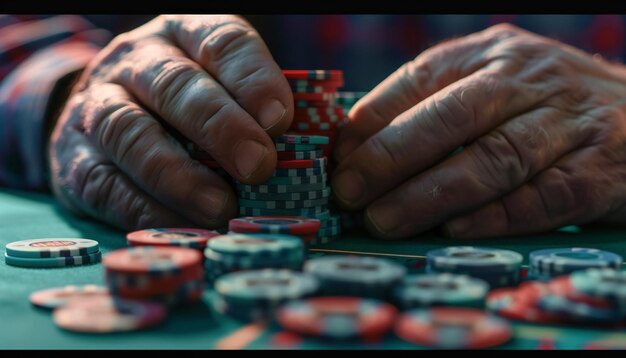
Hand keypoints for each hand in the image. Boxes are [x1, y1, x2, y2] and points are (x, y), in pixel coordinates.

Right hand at [49, 15, 292, 229]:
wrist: (103, 114)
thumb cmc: (186, 106)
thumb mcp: (223, 89)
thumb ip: (260, 115)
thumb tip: (306, 160)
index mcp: (186, 36)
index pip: (222, 44)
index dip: (253, 79)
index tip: (281, 119)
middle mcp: (137, 62)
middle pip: (175, 86)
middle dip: (220, 127)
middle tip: (258, 165)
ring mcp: (97, 106)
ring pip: (130, 131)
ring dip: (179, 174)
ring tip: (220, 206)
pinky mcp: (75, 159)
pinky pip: (107, 183)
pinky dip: (147, 209)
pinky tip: (182, 226)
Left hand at [332, 23, 625, 238]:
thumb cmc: (544, 108)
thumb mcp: (491, 87)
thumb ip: (434, 110)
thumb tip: (358, 151)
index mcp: (490, 55)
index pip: (419, 80)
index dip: (372, 122)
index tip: (339, 160)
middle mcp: (529, 80)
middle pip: (451, 117)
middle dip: (391, 157)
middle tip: (349, 194)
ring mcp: (568, 123)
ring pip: (492, 158)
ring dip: (432, 194)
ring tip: (385, 221)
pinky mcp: (600, 170)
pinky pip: (542, 197)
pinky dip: (494, 217)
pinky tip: (453, 232)